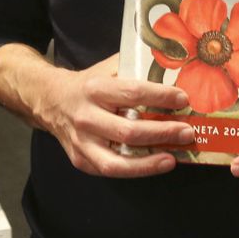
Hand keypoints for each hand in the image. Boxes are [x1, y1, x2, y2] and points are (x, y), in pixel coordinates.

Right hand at [37, 54, 194, 177]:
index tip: (183, 99)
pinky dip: (136, 169)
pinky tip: (156, 163)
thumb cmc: (89, 84)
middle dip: (162, 133)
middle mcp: (85, 117)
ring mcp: (82, 142)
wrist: (51, 100)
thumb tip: (176, 67)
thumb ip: (137, 68)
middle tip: (187, 131)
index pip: (132, 93)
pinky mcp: (81, 160)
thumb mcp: (109, 69)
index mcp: (94, 88)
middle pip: (128, 131)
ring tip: (173, 157)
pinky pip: (111, 170)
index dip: (160, 97)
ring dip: (149, 162)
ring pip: (117, 161)